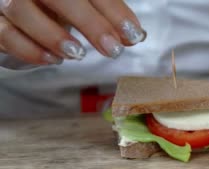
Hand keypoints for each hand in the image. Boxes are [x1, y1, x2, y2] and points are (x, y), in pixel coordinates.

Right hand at [0, 0, 145, 64]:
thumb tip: (133, 35)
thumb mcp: (81, 2)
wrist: (18, 3)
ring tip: (77, 53)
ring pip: (21, 10)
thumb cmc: (53, 3)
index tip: (133, 33)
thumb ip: (106, 13)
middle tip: (113, 49)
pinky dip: (29, 49)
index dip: (113, 9)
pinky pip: (4, 33)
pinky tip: (52, 59)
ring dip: (54, 36)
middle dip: (90, 23)